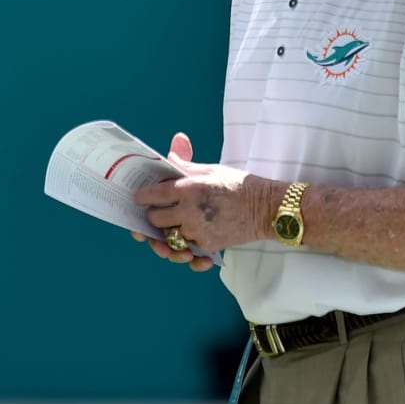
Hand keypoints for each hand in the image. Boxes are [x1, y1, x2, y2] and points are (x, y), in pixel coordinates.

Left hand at [133, 132, 267, 268]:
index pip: (153, 195)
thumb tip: (169, 156)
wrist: (265, 208)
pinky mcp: (207, 245)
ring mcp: (197, 231)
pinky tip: (189, 237)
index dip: (142, 196)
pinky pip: (186, 248)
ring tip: (174, 224)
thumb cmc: (239, 185)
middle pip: (155, 220)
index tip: (139, 197)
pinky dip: (185, 244)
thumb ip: (186, 166)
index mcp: (189, 189)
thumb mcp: (212, 170)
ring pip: (169, 236)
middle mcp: (189, 212)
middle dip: (152, 216)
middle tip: (156, 211)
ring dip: (169, 231)